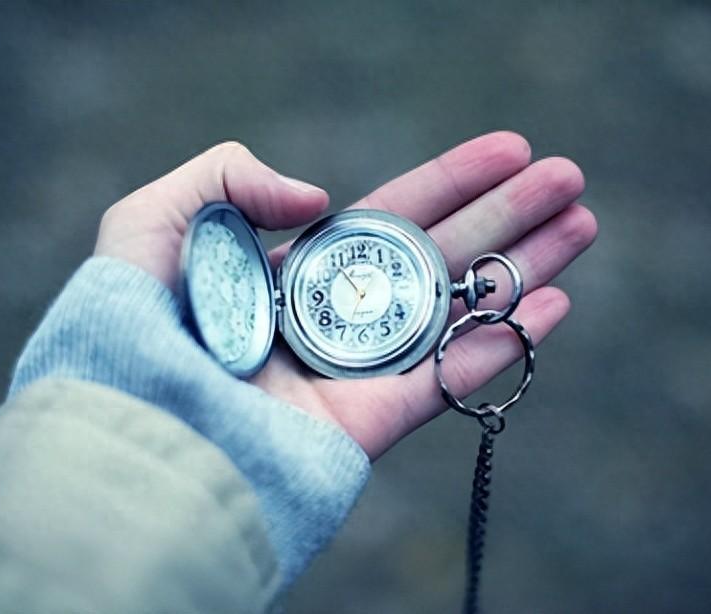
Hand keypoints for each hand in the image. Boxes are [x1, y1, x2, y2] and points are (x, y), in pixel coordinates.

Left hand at [95, 134, 595, 459]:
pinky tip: (554, 305)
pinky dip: (505, 344)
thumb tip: (320, 197)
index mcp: (290, 271)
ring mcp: (356, 373)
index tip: (508, 149)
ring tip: (583, 226)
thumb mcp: (152, 219)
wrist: (130, 435)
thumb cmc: (127, 327)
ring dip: (525, 268)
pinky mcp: (369, 425)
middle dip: (505, 216)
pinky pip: (450, 380)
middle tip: (569, 179)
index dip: (450, 182)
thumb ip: (227, 178)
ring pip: (459, 312)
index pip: (388, 217)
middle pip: (439, 257)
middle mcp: (332, 318)